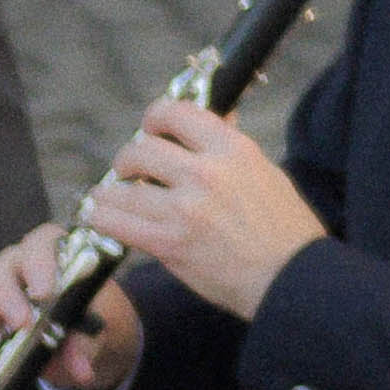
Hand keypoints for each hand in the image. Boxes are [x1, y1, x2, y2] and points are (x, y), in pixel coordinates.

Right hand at [0, 221, 144, 389]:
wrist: (84, 346)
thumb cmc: (93, 325)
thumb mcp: (99, 334)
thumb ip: (87, 345)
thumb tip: (80, 367)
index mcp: (55, 258)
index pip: (42, 243)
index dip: (39, 263)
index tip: (43, 293)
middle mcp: (19, 270)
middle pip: (2, 267)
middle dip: (7, 294)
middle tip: (19, 323)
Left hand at [78, 99, 323, 320]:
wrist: (290, 277)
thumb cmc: (283, 227)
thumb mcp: (264, 172)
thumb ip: (231, 145)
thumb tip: (217, 114)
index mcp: (232, 149)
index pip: (176, 113)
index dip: (154, 117)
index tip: (150, 129)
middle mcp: (206, 173)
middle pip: (140, 149)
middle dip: (127, 159)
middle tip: (128, 170)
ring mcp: (185, 209)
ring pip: (121, 188)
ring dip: (108, 192)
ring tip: (106, 197)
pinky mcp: (168, 243)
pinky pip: (117, 224)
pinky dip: (101, 219)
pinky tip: (99, 217)